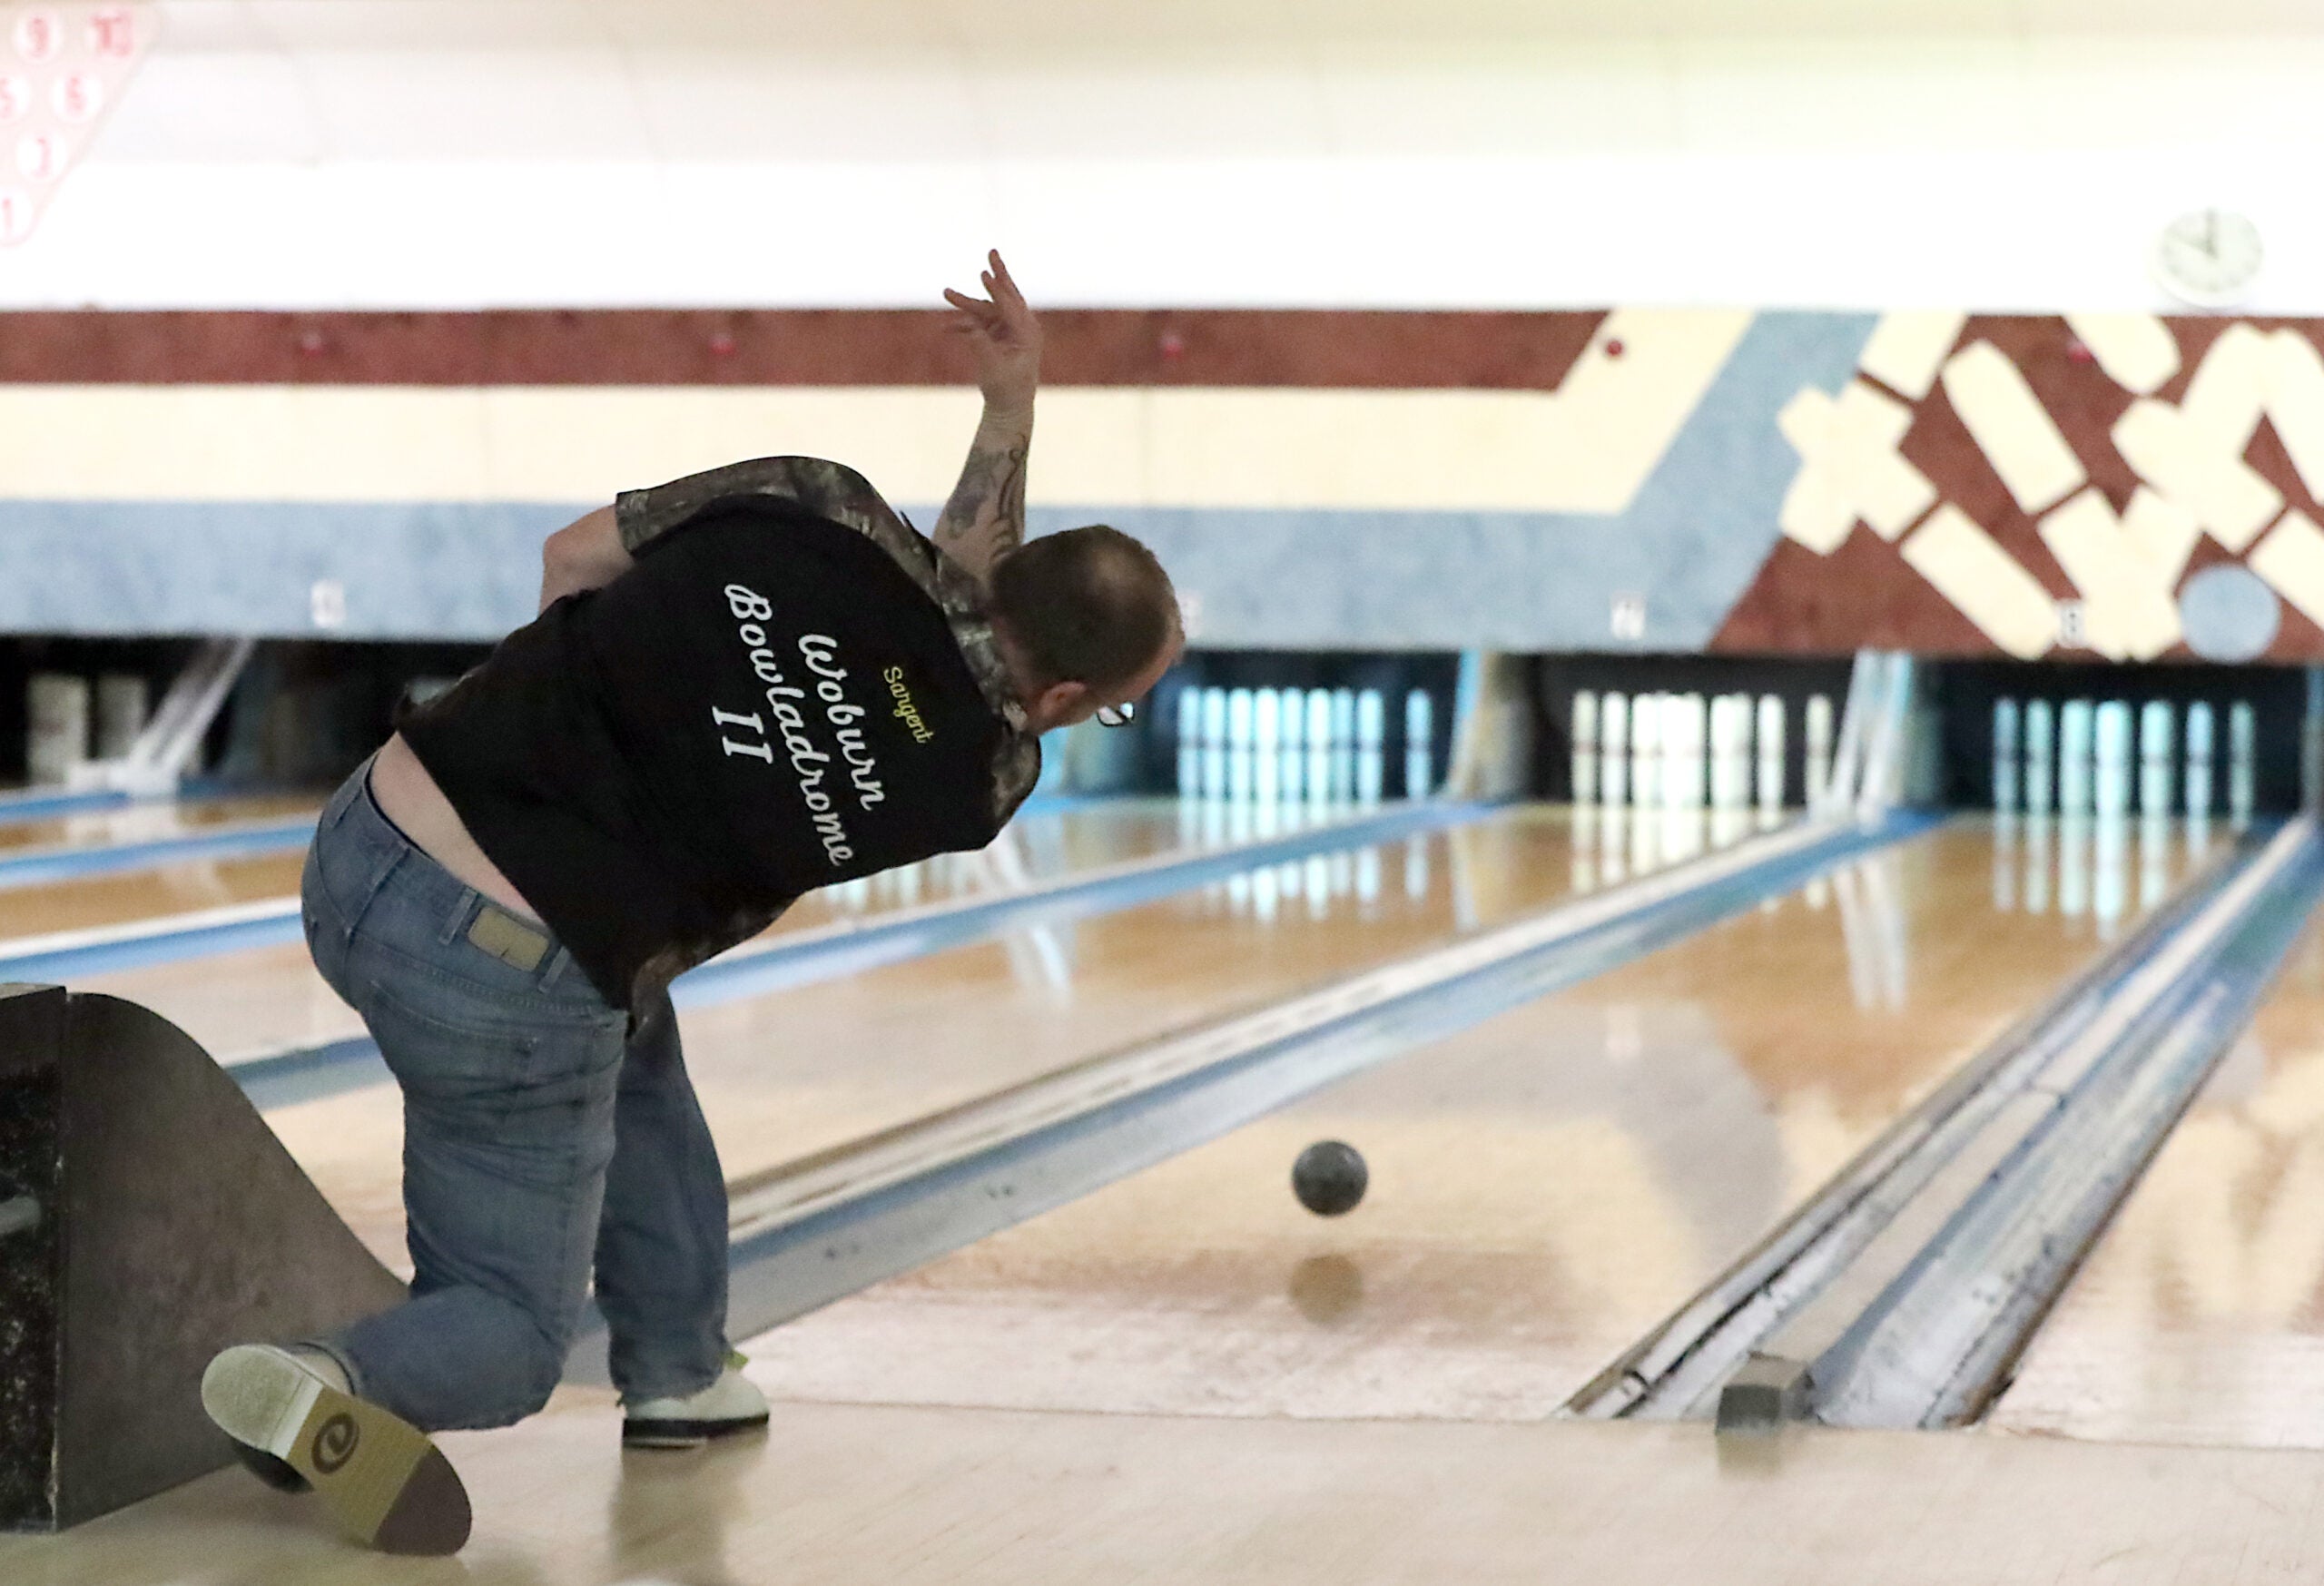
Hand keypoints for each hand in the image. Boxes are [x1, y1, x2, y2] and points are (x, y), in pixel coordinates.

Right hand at [943, 250, 1040, 414]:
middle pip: (1007, 295)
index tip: (983, 274)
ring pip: (986, 309)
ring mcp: (1009, 329)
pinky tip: (946, 329)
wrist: (1009, 405)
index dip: (996, 289)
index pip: (1011, 306)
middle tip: (992, 251)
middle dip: (997, 274)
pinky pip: (978, 324)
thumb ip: (982, 347)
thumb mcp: (993, 369)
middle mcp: (1021, 326)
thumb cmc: (1006, 389)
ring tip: (945, 292)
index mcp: (1027, 333)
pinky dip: (963, 325)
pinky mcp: (997, 334)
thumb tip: (971, 330)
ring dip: (966, 304)